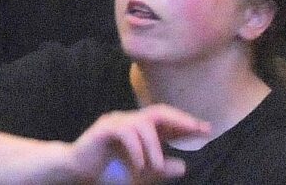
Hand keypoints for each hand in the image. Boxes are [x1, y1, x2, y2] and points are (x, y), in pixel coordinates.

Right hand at [57, 106, 206, 183]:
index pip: (167, 121)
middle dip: (180, 120)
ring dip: (154, 148)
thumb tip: (183, 166)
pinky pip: (125, 132)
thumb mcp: (142, 174)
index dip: (187, 124)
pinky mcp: (102, 129)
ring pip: (143, 124)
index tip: (208, 130)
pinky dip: (136, 149)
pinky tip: (139, 164)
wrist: (77, 172)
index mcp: (140, 131)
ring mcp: (115, 123)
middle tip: (198, 130)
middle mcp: (129, 122)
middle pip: (158, 112)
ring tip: (154, 168)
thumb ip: (161, 169)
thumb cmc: (109, 171)